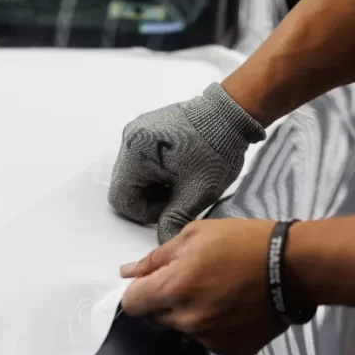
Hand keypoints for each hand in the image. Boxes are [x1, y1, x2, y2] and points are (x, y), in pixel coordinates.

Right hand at [107, 83, 265, 243]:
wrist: (232, 114)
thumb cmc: (217, 146)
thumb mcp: (195, 193)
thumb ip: (173, 220)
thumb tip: (164, 240)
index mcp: (136, 153)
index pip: (122, 199)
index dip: (146, 212)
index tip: (170, 206)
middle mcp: (131, 138)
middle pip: (127, 185)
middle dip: (150, 196)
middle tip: (178, 193)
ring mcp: (139, 130)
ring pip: (135, 173)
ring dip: (154, 183)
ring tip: (181, 178)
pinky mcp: (149, 127)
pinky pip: (143, 158)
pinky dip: (158, 169)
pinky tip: (179, 167)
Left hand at [119, 218, 286, 354]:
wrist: (293, 268)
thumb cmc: (244, 244)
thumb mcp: (195, 235)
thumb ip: (156, 258)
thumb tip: (128, 273)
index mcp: (174, 288)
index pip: (132, 303)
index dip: (139, 291)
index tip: (154, 282)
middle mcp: (188, 320)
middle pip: (157, 317)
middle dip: (167, 300)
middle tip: (196, 280)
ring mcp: (210, 340)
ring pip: (184, 330)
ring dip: (192, 315)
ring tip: (220, 292)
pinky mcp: (232, 352)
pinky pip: (210, 342)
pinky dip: (216, 329)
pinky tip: (233, 309)